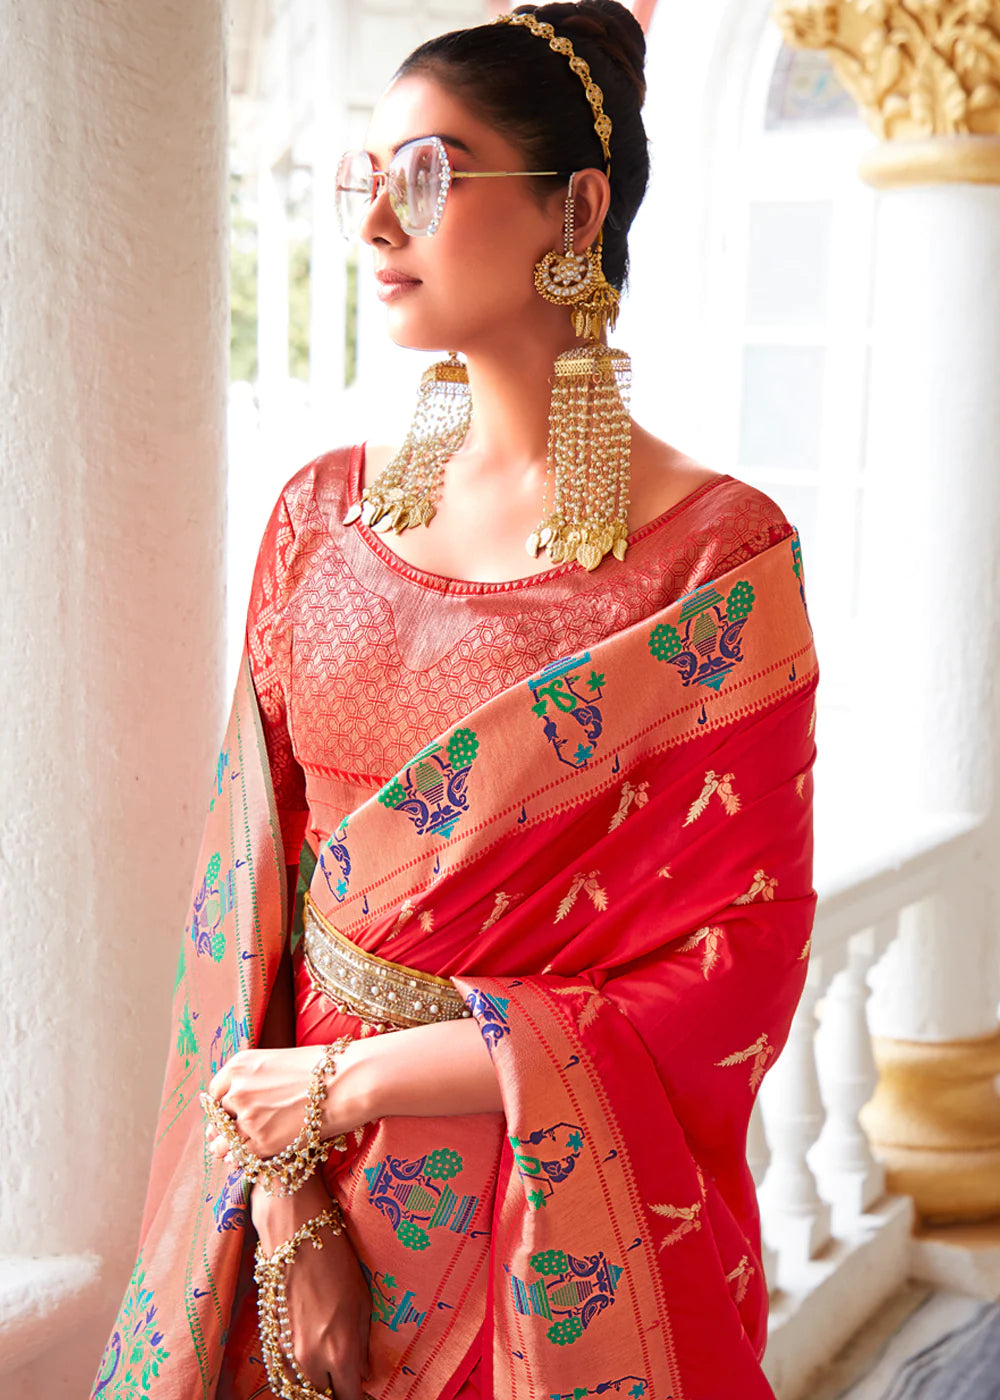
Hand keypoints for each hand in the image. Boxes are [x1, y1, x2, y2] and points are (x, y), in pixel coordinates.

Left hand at [204, 1043, 372, 1162]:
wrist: (347, 1082)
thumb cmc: (321, 1070)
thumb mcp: (277, 1063)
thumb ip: (254, 1080)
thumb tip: (239, 1102)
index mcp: (239, 1065)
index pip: (215, 1093)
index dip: (225, 1106)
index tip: (234, 1114)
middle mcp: (237, 1090)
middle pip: (217, 1119)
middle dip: (228, 1128)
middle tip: (243, 1133)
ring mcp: (248, 1117)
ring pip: (221, 1143)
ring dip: (230, 1147)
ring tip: (248, 1147)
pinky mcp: (262, 1142)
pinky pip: (239, 1158)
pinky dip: (243, 1160)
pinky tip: (256, 1155)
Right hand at [253, 1177, 370, 1399]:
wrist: (295, 1233)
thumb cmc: (336, 1260)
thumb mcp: (362, 1301)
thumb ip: (360, 1343)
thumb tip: (361, 1371)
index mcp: (339, 1352)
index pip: (349, 1398)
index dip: (358, 1397)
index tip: (364, 1391)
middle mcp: (311, 1360)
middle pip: (322, 1397)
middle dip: (335, 1392)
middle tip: (346, 1381)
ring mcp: (287, 1351)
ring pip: (302, 1387)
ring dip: (316, 1385)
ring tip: (331, 1371)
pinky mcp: (272, 1338)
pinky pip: (287, 1370)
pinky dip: (299, 1372)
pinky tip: (311, 1356)